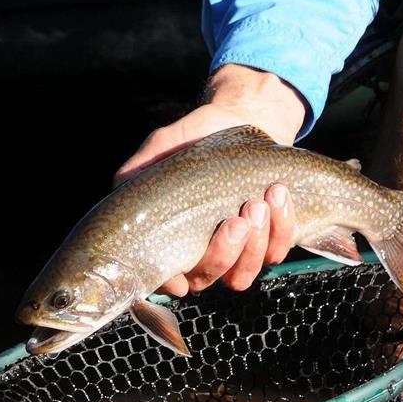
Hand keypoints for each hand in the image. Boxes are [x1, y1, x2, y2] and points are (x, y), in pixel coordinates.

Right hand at [113, 65, 306, 295]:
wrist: (240, 118)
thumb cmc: (195, 137)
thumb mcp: (162, 147)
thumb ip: (137, 169)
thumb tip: (121, 189)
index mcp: (171, 240)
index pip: (166, 278)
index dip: (172, 283)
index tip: (182, 275)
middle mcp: (201, 253)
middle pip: (208, 278)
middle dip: (224, 252)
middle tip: (238, 217)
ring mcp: (237, 251)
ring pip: (242, 273)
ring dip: (255, 243)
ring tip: (259, 202)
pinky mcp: (269, 239)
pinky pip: (277, 251)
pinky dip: (281, 226)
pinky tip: (278, 195)